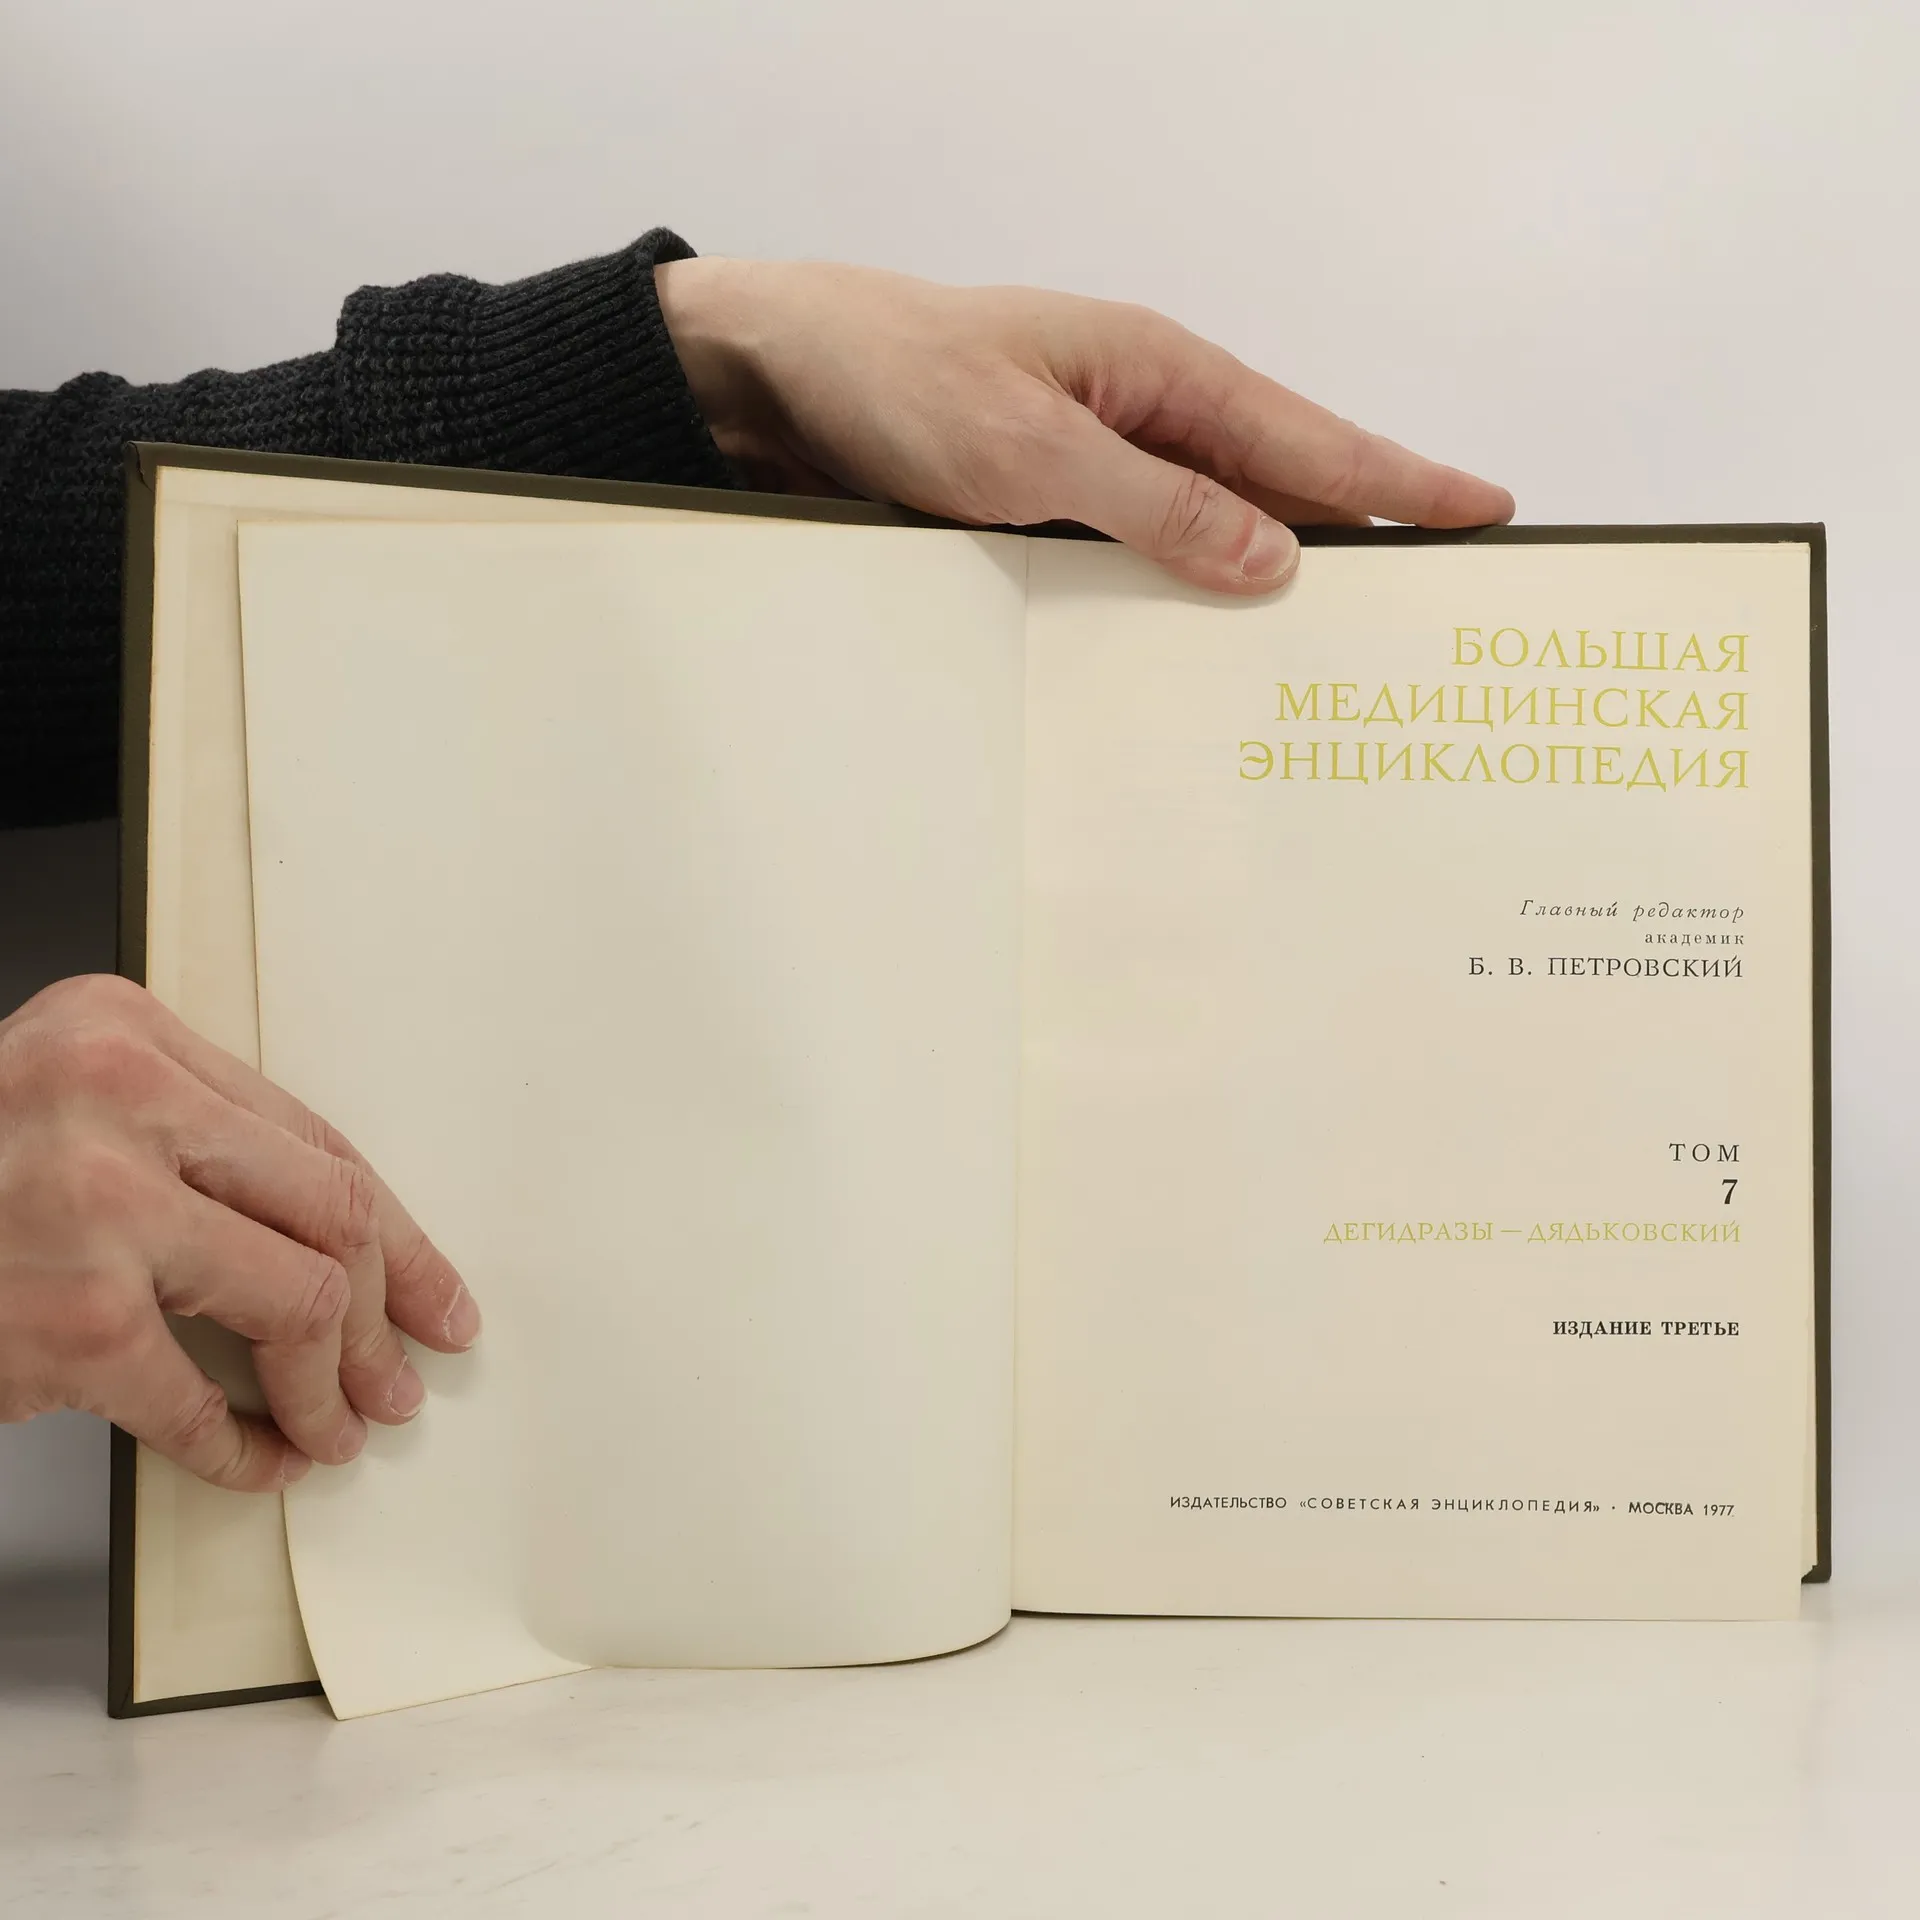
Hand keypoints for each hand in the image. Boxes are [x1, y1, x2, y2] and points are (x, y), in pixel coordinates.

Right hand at [0, 974, 478, 1490]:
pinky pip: (201, 1398)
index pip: (312, 1137)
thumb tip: (329, 1234)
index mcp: (126, 1033)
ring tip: (343, 1426)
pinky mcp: (70, 1320)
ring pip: (299, 1298)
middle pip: (331, 1210)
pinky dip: (243, 1445)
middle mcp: (120, 1099)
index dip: (392, 1225)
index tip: (431, 1285)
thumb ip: (181, 1136)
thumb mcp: (57, 1104)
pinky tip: (257, 1459)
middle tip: (409, 1367)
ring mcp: (96, 1208)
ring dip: (334, 1382)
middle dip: (390, 1304)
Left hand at [656, 258, 1512, 593]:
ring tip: (1333, 655)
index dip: (1400, 481)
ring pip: (1208, 535)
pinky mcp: (1049, 508)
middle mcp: (1141, 417)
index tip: (1485, 513)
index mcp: (1159, 374)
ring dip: (1261, 588)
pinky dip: (1177, 600)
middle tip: (1428, 613)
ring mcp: (1096, 465)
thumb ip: (1155, 507)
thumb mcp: (1032, 452)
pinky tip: (1198, 649)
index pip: (1309, 438)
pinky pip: (1139, 559)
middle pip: (1275, 490)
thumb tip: (1274, 559)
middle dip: (1354, 546)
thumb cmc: (898, 380)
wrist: (777, 377)